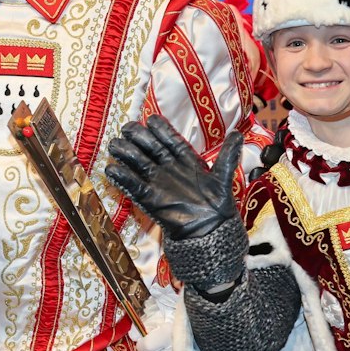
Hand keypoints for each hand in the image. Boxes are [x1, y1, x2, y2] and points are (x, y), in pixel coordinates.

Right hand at [104, 120, 242, 240]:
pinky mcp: (151, 200)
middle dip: (139, 138)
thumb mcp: (223, 176)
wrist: (210, 231)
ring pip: (140, 165)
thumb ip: (227, 155)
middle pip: (152, 150)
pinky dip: (123, 179)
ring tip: (115, 144)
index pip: (172, 141)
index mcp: (186, 161)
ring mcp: (159, 183)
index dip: (162, 130)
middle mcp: (170, 170)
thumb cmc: (217, 204)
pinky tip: (111, 170)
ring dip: (127, 154)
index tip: (152, 119)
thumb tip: (237, 134)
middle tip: (127, 128)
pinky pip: (135, 187)